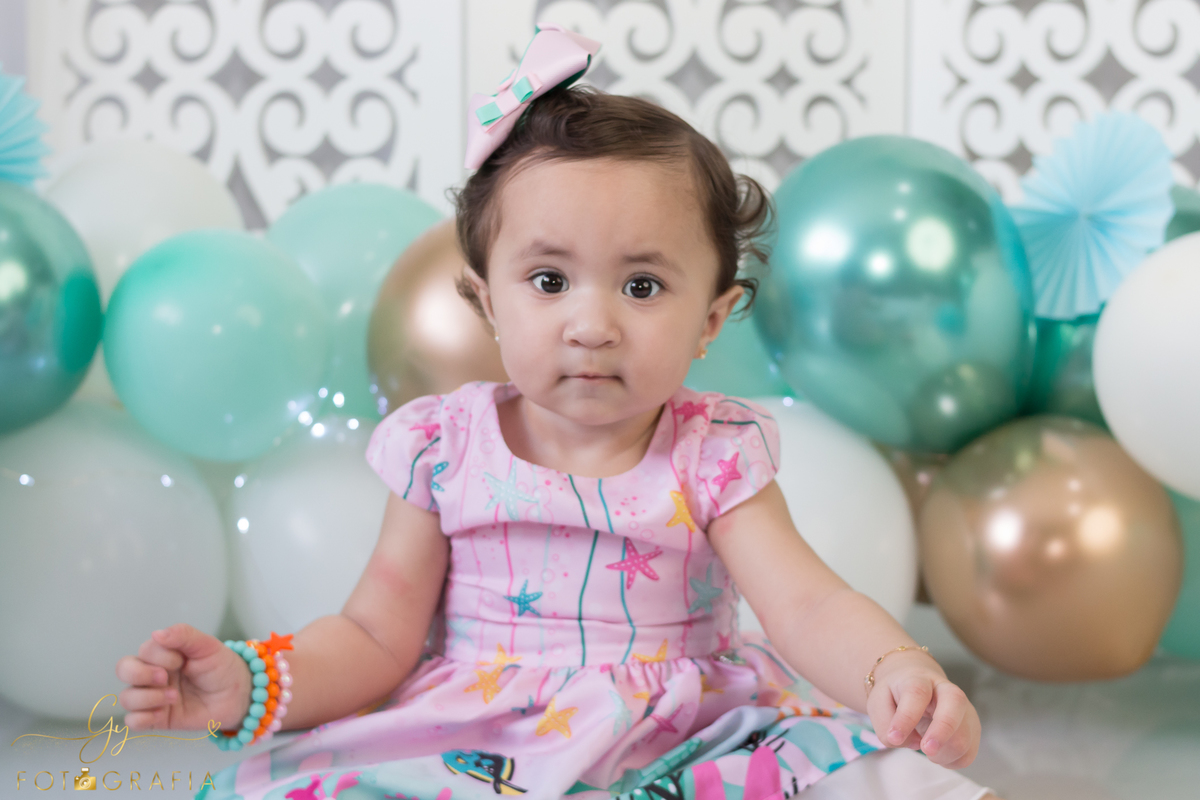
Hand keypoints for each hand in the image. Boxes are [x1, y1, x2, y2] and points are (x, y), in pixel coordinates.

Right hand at [115, 623, 251, 733]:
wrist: (236, 695)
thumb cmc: (221, 667)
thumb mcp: (207, 646)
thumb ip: (184, 635)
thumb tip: (157, 634)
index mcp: (164, 653)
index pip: (144, 650)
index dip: (159, 656)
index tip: (181, 661)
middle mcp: (153, 673)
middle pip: (123, 669)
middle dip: (140, 674)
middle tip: (165, 679)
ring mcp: (153, 696)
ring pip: (126, 697)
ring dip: (147, 698)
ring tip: (175, 697)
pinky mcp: (157, 718)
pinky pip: (133, 721)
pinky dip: (143, 718)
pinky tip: (162, 713)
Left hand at [865, 650, 980, 767]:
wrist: (915, 684)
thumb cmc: (896, 695)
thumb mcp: (879, 702)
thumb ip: (886, 724)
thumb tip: (912, 742)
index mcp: (919, 679)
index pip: (917, 693)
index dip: (906, 718)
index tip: (895, 737)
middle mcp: (947, 690)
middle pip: (955, 704)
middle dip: (941, 733)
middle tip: (925, 750)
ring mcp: (964, 709)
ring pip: (964, 736)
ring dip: (942, 754)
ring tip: (925, 749)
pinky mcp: (972, 728)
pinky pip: (968, 754)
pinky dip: (951, 762)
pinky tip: (938, 755)